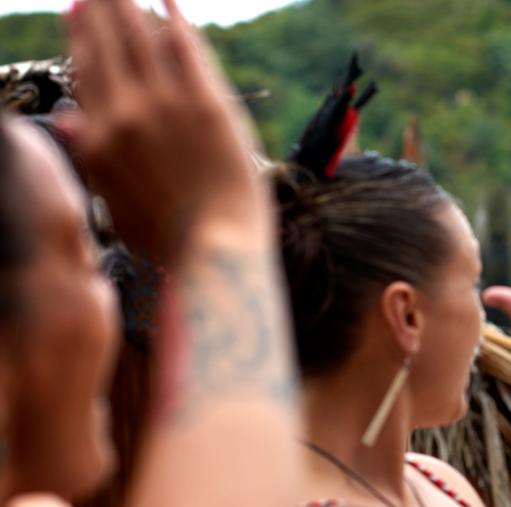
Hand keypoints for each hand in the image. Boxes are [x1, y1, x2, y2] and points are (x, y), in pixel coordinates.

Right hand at [65, 0, 269, 263]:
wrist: (216, 250)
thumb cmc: (170, 237)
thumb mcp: (115, 203)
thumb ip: (90, 156)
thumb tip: (67, 120)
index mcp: (98, 140)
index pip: (85, 73)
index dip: (81, 36)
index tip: (77, 10)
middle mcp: (124, 115)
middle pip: (107, 46)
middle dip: (100, 8)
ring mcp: (165, 106)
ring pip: (141, 38)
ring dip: (129, 3)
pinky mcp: (206, 104)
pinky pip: (185, 48)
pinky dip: (174, 18)